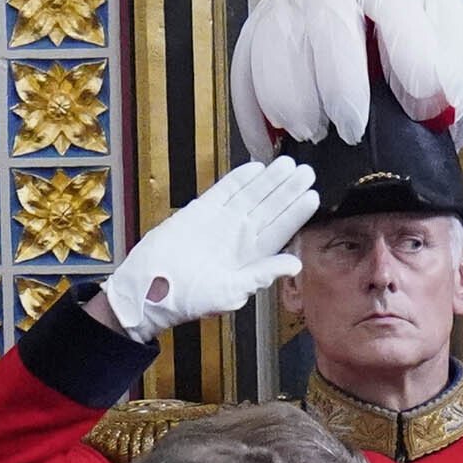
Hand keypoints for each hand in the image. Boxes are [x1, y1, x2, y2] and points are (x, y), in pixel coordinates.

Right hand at [96, 159, 317, 338]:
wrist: (149, 290)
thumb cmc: (190, 298)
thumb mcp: (232, 292)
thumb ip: (263, 275)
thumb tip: (295, 264)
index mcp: (253, 256)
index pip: (282, 229)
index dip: (297, 212)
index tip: (313, 196)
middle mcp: (241, 236)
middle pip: (270, 208)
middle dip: (288, 190)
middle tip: (306, 171)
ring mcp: (221, 222)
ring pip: (251, 196)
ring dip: (269, 181)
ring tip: (287, 165)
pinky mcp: (199, 212)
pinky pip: (222, 192)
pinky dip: (238, 180)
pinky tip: (255, 168)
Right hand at [230, 0, 462, 156]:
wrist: (398, 38)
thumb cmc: (436, 61)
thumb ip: (460, 88)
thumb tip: (440, 111)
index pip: (403, 8)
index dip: (412, 57)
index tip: (422, 109)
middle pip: (329, 18)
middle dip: (339, 80)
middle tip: (351, 130)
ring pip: (279, 36)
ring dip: (289, 91)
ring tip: (310, 133)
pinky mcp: (268, 22)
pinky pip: (248, 60)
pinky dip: (253, 105)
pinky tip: (269, 141)